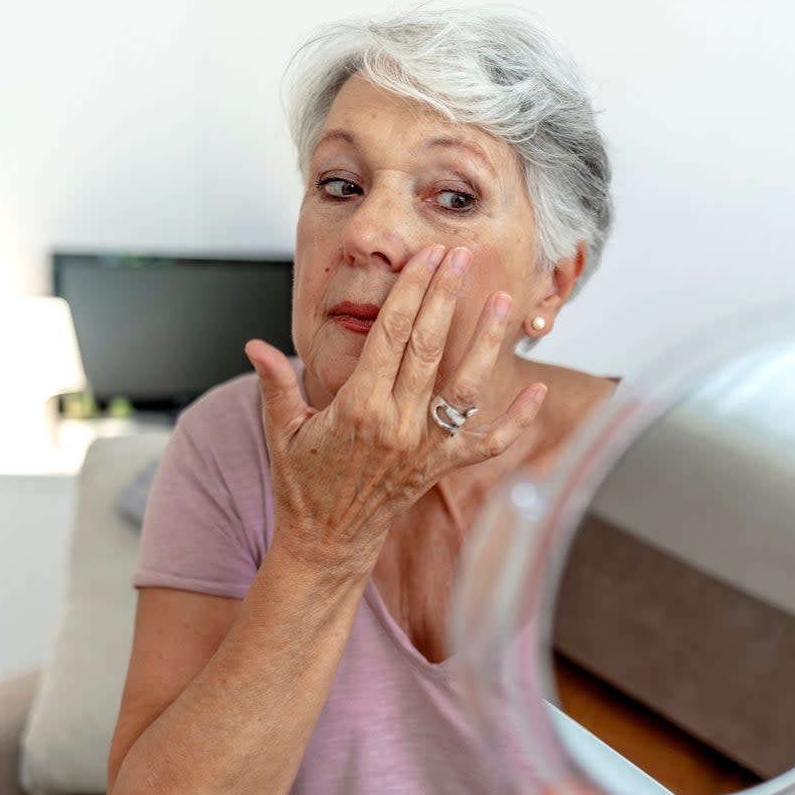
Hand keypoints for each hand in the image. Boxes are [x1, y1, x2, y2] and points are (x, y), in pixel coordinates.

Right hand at [244, 244, 546, 573]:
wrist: (328, 539)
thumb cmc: (304, 483)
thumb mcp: (282, 430)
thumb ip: (275, 385)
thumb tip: (255, 345)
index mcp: (358, 408)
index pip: (390, 335)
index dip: (411, 291)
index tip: (426, 257)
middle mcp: (397, 424)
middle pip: (429, 347)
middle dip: (446, 295)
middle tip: (461, 255)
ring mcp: (425, 446)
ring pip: (465, 384)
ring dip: (486, 341)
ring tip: (503, 300)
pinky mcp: (442, 465)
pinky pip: (488, 442)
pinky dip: (516, 420)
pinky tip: (539, 389)